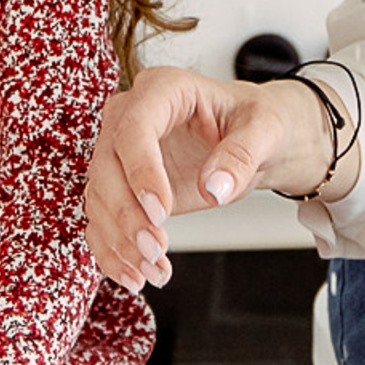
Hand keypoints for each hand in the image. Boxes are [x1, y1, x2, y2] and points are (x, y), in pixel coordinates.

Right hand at [84, 66, 343, 291]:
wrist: (253, 138)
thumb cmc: (256, 123)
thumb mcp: (265, 131)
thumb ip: (242, 155)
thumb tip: (216, 188)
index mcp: (163, 89)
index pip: (134, 127)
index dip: (141, 171)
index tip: (162, 213)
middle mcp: (131, 115)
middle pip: (106, 165)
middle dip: (126, 214)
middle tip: (155, 250)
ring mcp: (120, 151)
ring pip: (98, 196)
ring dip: (119, 240)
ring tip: (152, 271)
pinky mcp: (122, 185)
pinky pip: (101, 218)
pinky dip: (113, 250)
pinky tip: (134, 276)